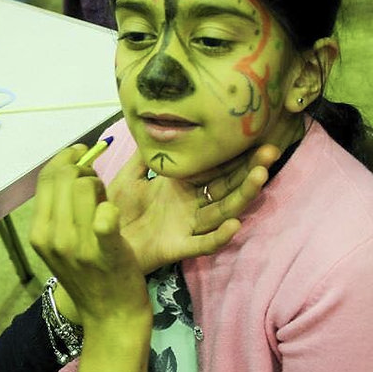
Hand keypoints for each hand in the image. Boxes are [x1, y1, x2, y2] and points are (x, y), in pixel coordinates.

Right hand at [29, 145, 149, 326]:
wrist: (110, 317)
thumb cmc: (90, 276)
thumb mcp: (62, 243)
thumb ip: (62, 209)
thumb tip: (74, 168)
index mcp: (39, 232)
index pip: (46, 178)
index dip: (65, 158)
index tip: (83, 152)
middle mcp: (53, 237)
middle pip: (65, 177)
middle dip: (84, 169)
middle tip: (98, 183)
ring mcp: (77, 246)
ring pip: (86, 187)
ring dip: (100, 187)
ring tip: (106, 203)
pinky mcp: (105, 253)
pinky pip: (105, 217)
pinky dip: (109, 210)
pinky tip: (112, 215)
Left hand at [108, 144, 280, 274]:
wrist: (103, 240)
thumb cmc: (116, 209)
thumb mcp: (129, 176)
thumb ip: (144, 155)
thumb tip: (157, 125)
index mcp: (182, 185)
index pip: (215, 167)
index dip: (235, 154)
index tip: (256, 136)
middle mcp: (190, 204)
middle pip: (227, 186)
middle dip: (249, 169)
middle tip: (270, 150)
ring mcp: (188, 225)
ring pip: (223, 210)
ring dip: (242, 195)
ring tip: (260, 176)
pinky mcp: (179, 246)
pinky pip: (204, 242)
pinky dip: (220, 235)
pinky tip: (234, 225)